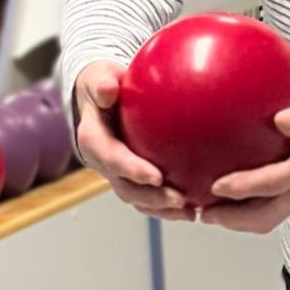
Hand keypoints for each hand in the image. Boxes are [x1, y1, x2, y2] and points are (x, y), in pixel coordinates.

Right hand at [73, 60, 194, 221]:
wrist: (102, 93)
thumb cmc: (104, 81)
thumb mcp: (100, 76)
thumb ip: (102, 83)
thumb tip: (108, 90)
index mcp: (93, 140)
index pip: (112, 159)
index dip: (132, 170)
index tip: (156, 176)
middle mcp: (103, 162)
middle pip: (126, 188)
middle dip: (152, 198)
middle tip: (181, 200)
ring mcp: (117, 172)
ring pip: (138, 198)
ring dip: (163, 208)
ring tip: (192, 212)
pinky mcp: (131, 176)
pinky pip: (149, 195)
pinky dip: (168, 205)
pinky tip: (195, 206)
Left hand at [201, 92, 289, 233]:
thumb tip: (281, 119)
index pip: (272, 184)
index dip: (243, 187)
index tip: (215, 186)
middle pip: (263, 217)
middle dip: (231, 219)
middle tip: (201, 213)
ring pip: (264, 219)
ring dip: (235, 220)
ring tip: (205, 212)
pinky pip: (268, 211)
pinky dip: (244, 210)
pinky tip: (224, 197)